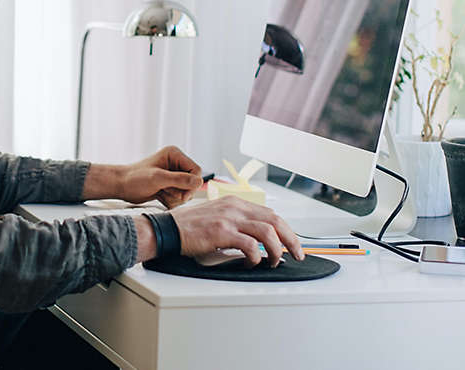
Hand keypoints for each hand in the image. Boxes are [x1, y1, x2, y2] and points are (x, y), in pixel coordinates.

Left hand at [118, 145, 203, 207]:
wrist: (121, 186)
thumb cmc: (135, 178)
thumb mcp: (158, 178)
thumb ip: (179, 180)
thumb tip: (199, 182)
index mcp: (174, 155)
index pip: (196, 170)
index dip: (192, 183)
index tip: (182, 193)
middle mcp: (176, 164)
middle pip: (193, 183)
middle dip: (181, 192)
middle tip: (166, 191)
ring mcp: (173, 176)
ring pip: (186, 192)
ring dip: (175, 197)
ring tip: (160, 192)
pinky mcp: (169, 186)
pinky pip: (179, 198)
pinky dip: (171, 201)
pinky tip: (159, 196)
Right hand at [169, 195, 304, 266]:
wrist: (167, 229)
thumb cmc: (187, 227)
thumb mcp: (215, 215)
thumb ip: (235, 221)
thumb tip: (256, 238)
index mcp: (234, 202)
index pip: (270, 213)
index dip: (286, 229)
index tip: (291, 242)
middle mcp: (234, 206)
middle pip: (275, 220)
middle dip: (291, 239)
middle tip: (297, 254)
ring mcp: (228, 218)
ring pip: (267, 232)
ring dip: (276, 250)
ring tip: (274, 261)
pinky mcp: (221, 232)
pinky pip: (250, 245)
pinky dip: (256, 257)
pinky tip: (252, 263)